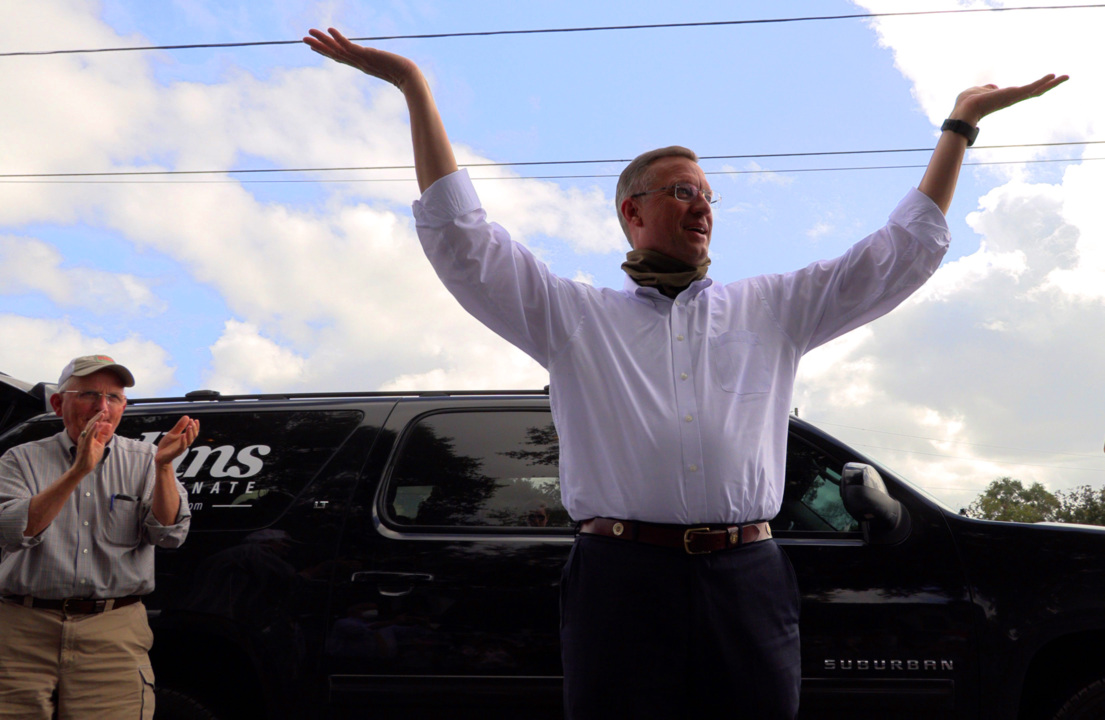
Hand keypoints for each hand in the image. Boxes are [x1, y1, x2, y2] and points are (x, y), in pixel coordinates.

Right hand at [73, 411, 111, 472]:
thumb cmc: (90, 457)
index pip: (93, 424)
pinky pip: (89, 435)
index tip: (104, 411)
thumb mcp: (99, 444)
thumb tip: (108, 425)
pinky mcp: (85, 445)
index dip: (99, 418)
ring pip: (89, 428)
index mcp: (87, 436)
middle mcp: (84, 436)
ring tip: (102, 414)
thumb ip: (103, 435)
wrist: (83, 468)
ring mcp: (83, 440)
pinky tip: (98, 423)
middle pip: (91, 423)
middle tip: (104, 409)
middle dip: (98, 416)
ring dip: (96, 420)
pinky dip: (93, 429)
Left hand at [155, 416, 199, 465]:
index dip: (196, 426)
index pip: (193, 432)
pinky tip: (182, 435)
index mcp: (185, 439)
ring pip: (189, 441)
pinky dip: (183, 441)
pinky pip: (182, 447)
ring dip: (190, 433)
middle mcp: (185, 443)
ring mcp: (181, 448)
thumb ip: (179, 426)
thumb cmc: (167, 445)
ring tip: (189, 426)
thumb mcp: (172, 433)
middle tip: (192, 421)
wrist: (159, 456)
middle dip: (194, 428)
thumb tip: (187, 417)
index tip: (196, 420)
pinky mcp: (176, 452)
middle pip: (193, 436)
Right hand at [304, 27, 422, 90]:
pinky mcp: (367, 56)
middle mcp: (359, 63)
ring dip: (323, 42)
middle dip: (319, 47)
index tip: (315, 47)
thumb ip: (384, 65)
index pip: (340, 58)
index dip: (327, 52)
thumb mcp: (389, 67)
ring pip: (337, 50)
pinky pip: (349, 46)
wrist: (410, 77)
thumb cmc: (403, 74)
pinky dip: (339, 38)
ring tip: (309, 34)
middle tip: (304, 40)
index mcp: (362, 65)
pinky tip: (330, 30)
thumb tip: (386, 65)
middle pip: (334, 54)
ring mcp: (362, 60)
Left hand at [950, 74, 1068, 125]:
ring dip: (1052, 84)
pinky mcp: (1013, 96)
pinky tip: (1054, 76)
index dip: (1034, 86)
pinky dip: (1043, 82)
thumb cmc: (967, 102)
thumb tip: (994, 87)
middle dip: (1049, 85)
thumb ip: (988, 89)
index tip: (1046, 81)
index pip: (1023, 91)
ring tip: (1066, 77)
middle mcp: (1011, 98)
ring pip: (1036, 90)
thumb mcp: (978, 91)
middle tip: (1064, 78)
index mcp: (1004, 97)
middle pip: (1034, 91)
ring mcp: (1013, 98)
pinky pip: (1031, 88)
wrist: (964, 110)